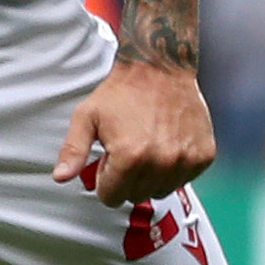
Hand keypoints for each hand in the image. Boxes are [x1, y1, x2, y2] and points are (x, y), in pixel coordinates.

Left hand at [51, 58, 217, 208]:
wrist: (160, 67)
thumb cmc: (121, 92)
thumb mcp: (87, 117)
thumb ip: (73, 151)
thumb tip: (60, 177)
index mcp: (129, 157)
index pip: (111, 197)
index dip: (105, 180)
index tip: (109, 161)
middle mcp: (160, 163)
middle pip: (136, 196)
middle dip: (127, 180)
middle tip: (128, 151)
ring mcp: (185, 160)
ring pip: (161, 191)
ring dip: (151, 177)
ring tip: (147, 147)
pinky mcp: (203, 155)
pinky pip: (184, 179)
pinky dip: (174, 168)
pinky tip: (167, 144)